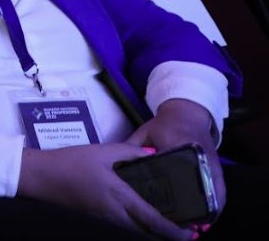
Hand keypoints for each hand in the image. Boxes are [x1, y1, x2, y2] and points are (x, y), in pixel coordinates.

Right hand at [19, 143, 193, 239]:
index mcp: (120, 197)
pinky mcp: (100, 214)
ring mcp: (107, 216)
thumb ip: (130, 152)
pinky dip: (141, 223)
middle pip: (149, 231)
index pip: (154, 220)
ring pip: (138, 229)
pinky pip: (127, 224)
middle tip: (188, 229)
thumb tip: (152, 153)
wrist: (42, 177)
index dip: (174, 230)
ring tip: (171, 221)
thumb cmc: (71, 163)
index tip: (191, 233)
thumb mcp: (103, 152)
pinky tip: (144, 211)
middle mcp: (116, 213)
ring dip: (155, 229)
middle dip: (169, 234)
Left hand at [126, 98, 225, 217]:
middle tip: (185, 225)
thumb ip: (132, 149)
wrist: (187, 113)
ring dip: (208, 212)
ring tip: (196, 227)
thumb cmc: (164, 125)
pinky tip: (205, 218)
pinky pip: (221, 191)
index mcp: (182, 148)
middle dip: (196, 210)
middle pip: (203, 190)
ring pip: (216, 194)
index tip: (170, 210)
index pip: (180, 174)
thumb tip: (118, 167)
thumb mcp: (145, 134)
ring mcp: (212, 165)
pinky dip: (215, 205)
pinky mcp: (218, 168)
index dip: (177, 194)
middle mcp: (202, 159)